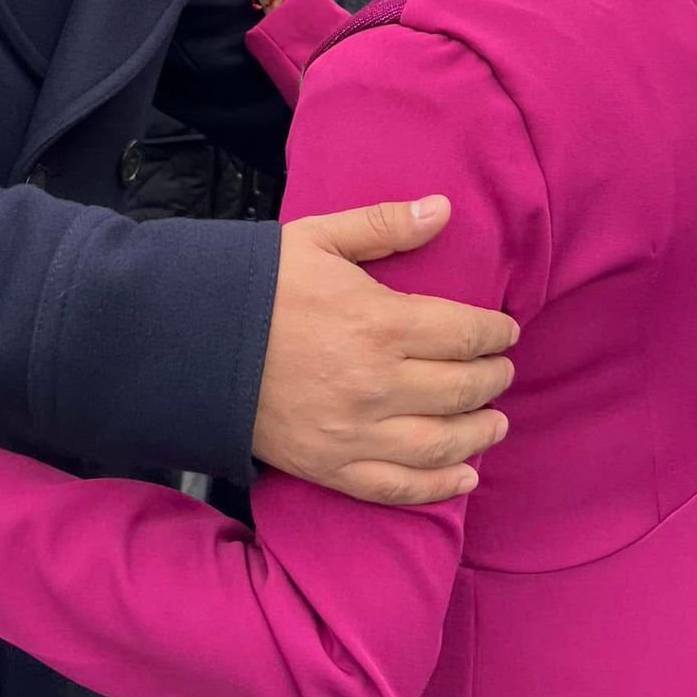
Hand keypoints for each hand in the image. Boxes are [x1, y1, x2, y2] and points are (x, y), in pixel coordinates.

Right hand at [253, 197, 516, 504]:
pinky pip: (397, 486)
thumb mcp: (319, 237)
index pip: (464, 334)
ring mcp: (355, 432)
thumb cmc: (258, 284)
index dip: (494, 333)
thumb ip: (385, 225)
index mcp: (379, 323)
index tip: (505, 330)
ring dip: (479, 433)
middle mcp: (377, 383)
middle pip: (462, 389)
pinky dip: (438, 486)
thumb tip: (443, 209)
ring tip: (495, 421)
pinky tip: (462, 476)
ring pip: (441, 442)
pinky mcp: (330, 466)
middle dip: (493, 378)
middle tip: (502, 370)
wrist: (192, 341)